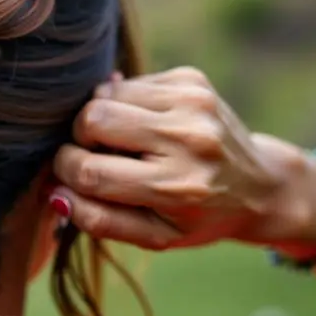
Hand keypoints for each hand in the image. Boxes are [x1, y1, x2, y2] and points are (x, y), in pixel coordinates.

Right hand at [51, 67, 310, 250]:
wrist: (262, 187)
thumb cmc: (196, 217)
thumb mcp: (152, 236)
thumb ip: (99, 220)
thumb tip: (54, 192)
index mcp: (176, 187)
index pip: (89, 170)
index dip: (65, 170)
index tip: (67, 175)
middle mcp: (189, 140)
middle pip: (92, 118)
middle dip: (80, 138)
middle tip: (96, 156)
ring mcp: (193, 102)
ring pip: (105, 93)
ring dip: (102, 118)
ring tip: (125, 142)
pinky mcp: (192, 79)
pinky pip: (128, 83)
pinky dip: (125, 103)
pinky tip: (147, 125)